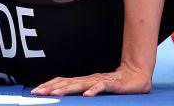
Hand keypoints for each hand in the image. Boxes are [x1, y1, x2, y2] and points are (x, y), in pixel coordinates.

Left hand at [31, 63, 152, 96]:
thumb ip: (83, 90)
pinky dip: (94, 91)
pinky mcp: (113, 85)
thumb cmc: (116, 84)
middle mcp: (90, 79)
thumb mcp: (95, 88)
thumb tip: (66, 95)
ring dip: (67, 89)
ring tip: (55, 94)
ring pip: (81, 84)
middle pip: (68, 83)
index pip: (63, 81)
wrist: (137, 76)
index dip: (50, 85)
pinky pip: (102, 87)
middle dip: (51, 88)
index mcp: (85, 81)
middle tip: (37, 93)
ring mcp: (101, 81)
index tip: (36, 90)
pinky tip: (87, 95)